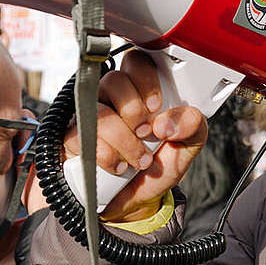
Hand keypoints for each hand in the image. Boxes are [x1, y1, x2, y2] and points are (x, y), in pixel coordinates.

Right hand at [63, 50, 207, 223]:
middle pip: (114, 81)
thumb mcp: (188, 146)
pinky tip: (119, 166)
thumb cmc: (159, 165)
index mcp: (141, 90)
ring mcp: (90, 116)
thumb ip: (193, 126)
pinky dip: (107, 155)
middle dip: (134, 111)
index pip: (136, 62)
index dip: (145, 80)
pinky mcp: (73, 138)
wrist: (134, 202)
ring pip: (100, 112)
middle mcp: (113, 97)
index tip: (156, 106)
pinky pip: (82, 137)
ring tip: (140, 159)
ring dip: (125, 140)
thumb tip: (167, 123)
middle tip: (147, 134)